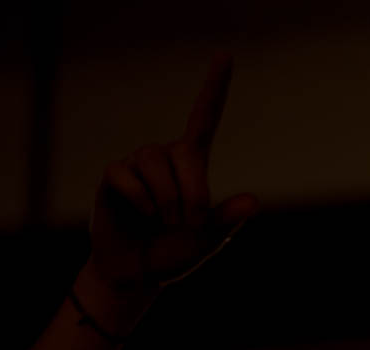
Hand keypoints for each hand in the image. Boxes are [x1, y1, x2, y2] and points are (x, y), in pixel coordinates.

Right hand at [84, 53, 258, 300]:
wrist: (137, 274)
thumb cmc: (175, 252)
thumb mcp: (207, 239)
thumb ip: (226, 219)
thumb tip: (255, 201)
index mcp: (193, 166)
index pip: (204, 119)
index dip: (214, 88)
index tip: (224, 55)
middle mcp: (166, 158)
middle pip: (184, 151)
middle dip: (192, 191)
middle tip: (188, 221)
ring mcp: (138, 165)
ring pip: (154, 162)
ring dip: (166, 199)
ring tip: (163, 220)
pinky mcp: (114, 176)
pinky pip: (127, 175)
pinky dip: (139, 200)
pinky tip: (141, 215)